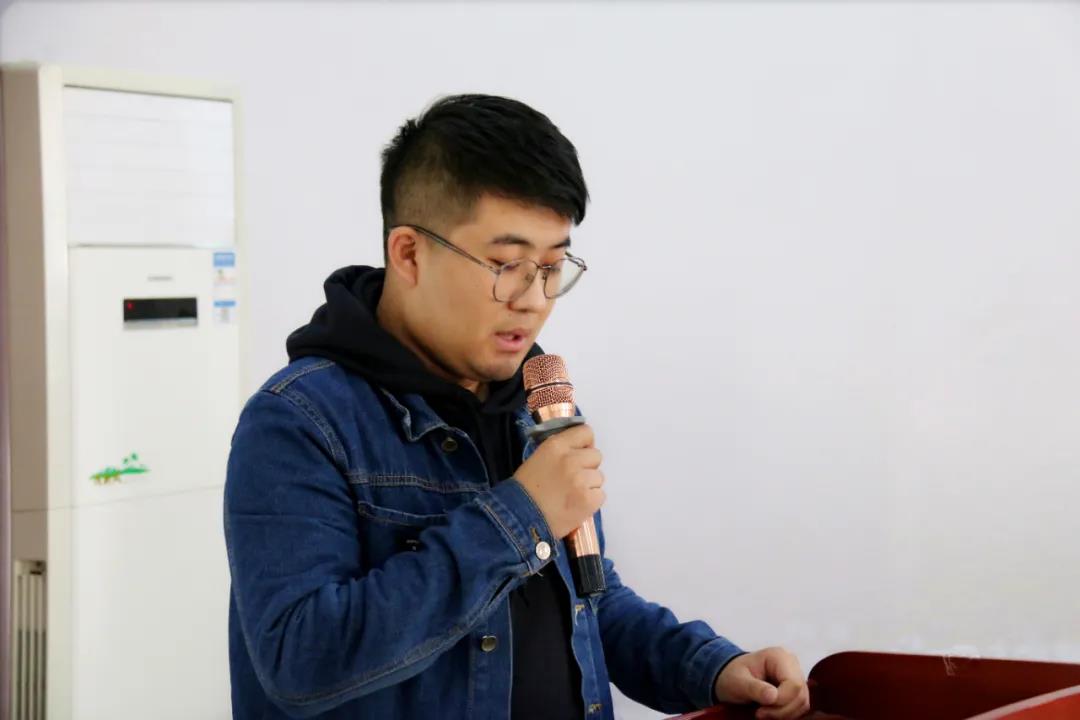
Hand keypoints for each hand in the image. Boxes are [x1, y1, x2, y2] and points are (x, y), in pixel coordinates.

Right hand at [513, 424, 604, 538]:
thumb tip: (579, 450)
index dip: (585, 444)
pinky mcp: (589, 500)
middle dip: (587, 466)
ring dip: (589, 485)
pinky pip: (600, 495)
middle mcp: (571, 459)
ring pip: (599, 477)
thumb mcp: (538, 457)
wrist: (520, 518)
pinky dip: (591, 501)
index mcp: (556, 445)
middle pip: (596, 456)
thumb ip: (560, 451)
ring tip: (571, 495)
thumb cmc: (525, 488)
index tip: (579, 454)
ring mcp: (581, 480)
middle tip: (572, 479)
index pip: (586, 432)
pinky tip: (576, 505)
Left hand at [714, 646, 809, 719]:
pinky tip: (771, 713)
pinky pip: (799, 706)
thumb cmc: (732, 676)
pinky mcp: (795, 689)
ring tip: (763, 713)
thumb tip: (773, 696)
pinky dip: (787, 713)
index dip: (781, 701)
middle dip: (782, 710)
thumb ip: (755, 688)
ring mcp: (795, 676)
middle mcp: (791, 664)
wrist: (730, 677)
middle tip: (760, 714)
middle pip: (800, 694)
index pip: (793, 684)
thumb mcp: (738, 682)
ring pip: (802, 702)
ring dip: (785, 714)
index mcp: (778, 656)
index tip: (760, 711)